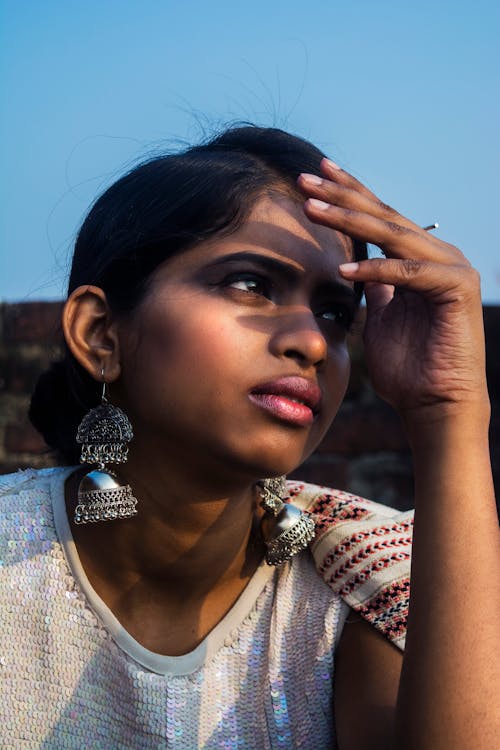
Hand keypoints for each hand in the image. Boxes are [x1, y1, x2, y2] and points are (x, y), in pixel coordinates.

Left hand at [298, 160, 488, 421]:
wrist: (434, 405)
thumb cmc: (407, 368)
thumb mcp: (381, 318)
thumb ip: (374, 288)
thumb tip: (354, 265)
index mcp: (419, 260)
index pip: (379, 219)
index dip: (347, 196)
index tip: (313, 177)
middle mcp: (438, 257)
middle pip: (384, 216)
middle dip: (342, 195)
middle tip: (306, 176)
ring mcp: (452, 269)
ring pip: (394, 236)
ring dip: (350, 220)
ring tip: (312, 207)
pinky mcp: (458, 288)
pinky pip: (410, 272)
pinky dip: (376, 269)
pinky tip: (342, 267)